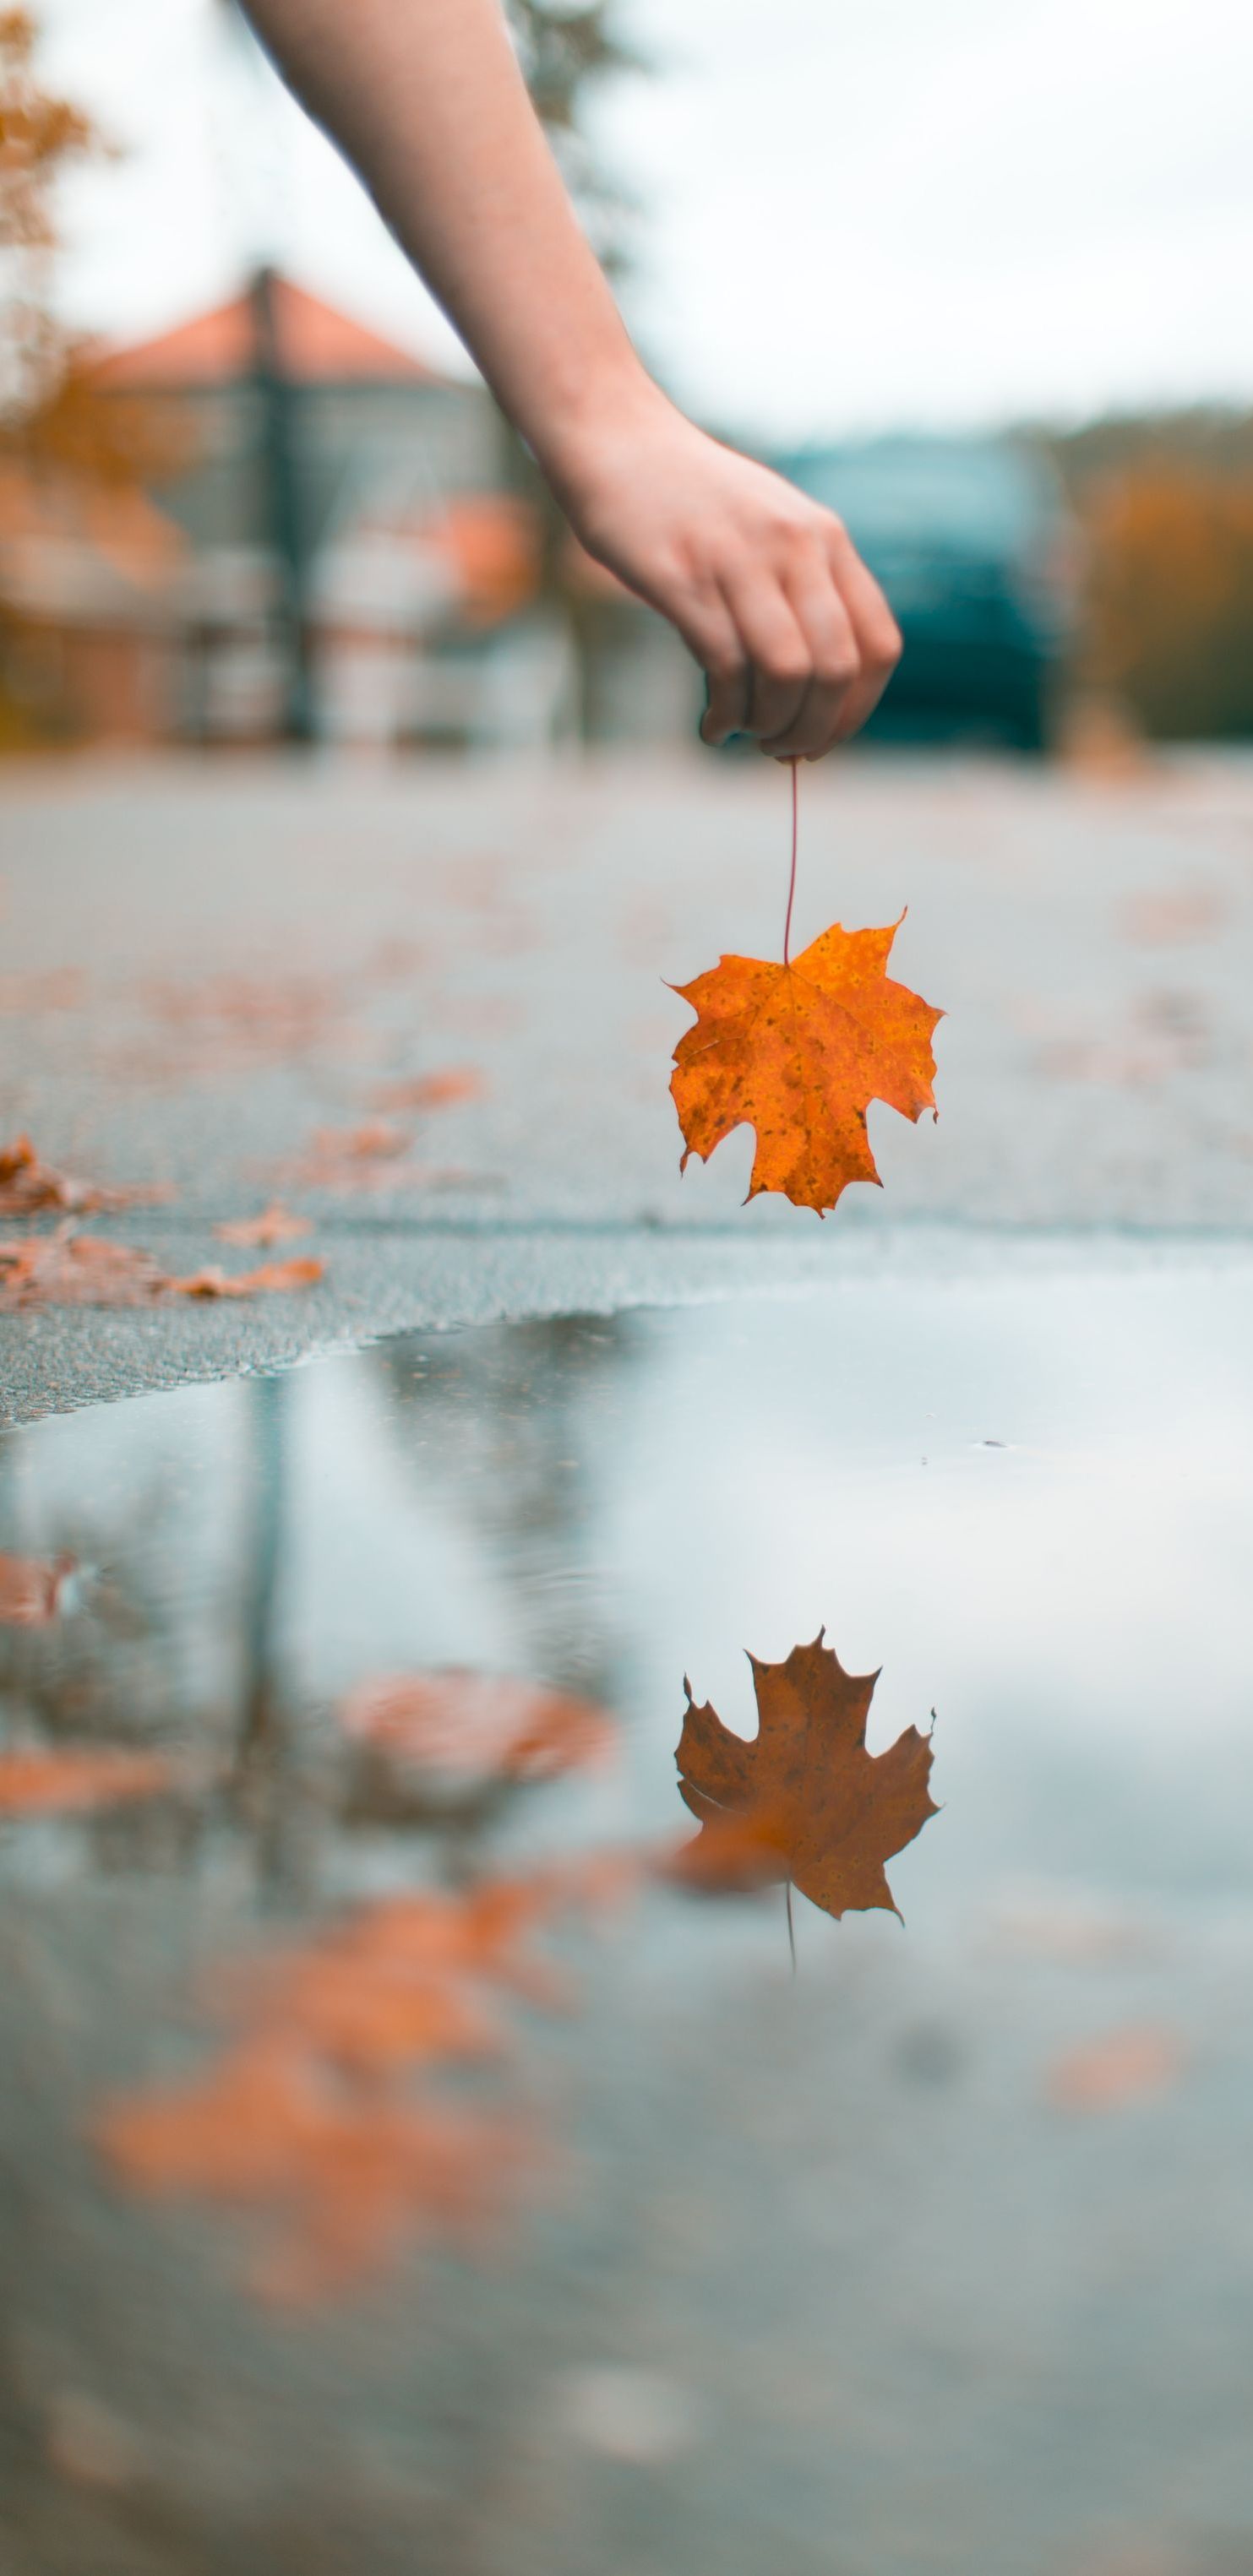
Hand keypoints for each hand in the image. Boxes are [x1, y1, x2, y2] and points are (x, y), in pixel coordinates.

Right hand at [550, 387, 901, 760]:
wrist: (615, 440)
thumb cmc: (691, 500)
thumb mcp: (770, 526)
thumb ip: (802, 586)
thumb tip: (818, 684)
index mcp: (825, 538)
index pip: (878, 644)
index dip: (858, 709)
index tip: (824, 735)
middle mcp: (793, 547)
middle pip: (837, 669)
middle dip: (815, 730)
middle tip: (781, 751)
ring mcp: (740, 560)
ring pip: (789, 674)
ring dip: (771, 726)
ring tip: (743, 733)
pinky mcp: (685, 579)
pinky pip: (728, 669)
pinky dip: (726, 715)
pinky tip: (712, 726)